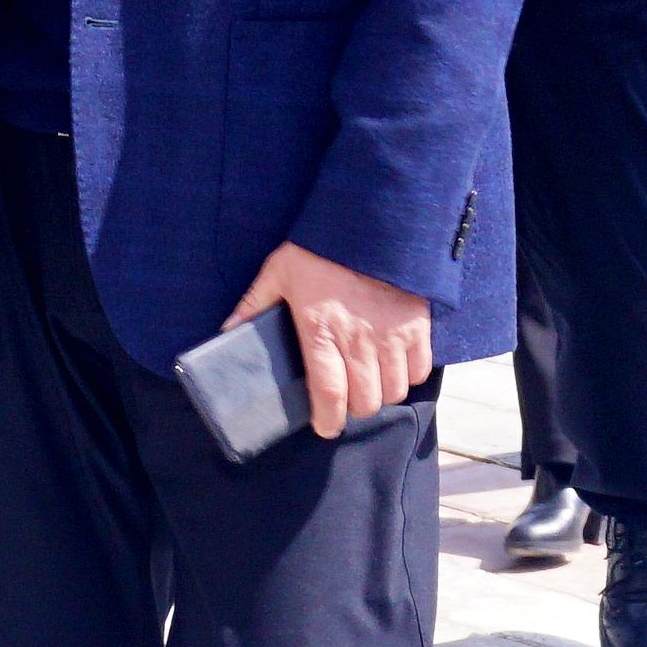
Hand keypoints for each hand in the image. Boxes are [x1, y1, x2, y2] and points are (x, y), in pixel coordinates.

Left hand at [224, 241, 434, 438]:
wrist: (370, 219)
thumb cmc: (320, 248)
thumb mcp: (279, 272)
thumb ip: (254, 304)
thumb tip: (226, 330)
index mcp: (321, 331)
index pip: (328, 394)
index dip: (327, 420)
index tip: (324, 427)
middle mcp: (358, 339)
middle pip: (365, 400)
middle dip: (354, 408)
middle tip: (345, 400)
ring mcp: (391, 334)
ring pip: (393, 390)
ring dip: (381, 394)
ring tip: (369, 383)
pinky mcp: (417, 324)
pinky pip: (419, 369)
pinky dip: (407, 375)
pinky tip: (394, 366)